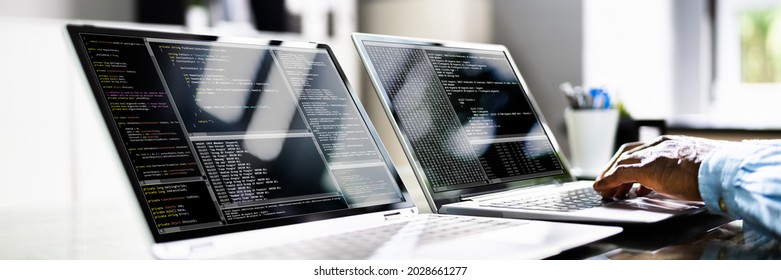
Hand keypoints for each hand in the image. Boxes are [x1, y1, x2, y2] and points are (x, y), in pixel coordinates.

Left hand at [593, 135, 725, 200]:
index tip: (622, 175)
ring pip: (621, 163)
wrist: (725, 169)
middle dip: (614, 169)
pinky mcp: (647, 167)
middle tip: (607, 184)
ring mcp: (652, 155)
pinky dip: (608, 181)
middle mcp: (659, 145)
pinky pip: (620, 173)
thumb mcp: (697, 167)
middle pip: (627, 154)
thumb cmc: (720, 171)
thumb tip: (681, 181)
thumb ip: (684, 170)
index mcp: (672, 143)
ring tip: (605, 192)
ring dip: (609, 178)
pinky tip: (603, 190)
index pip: (642, 149)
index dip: (628, 162)